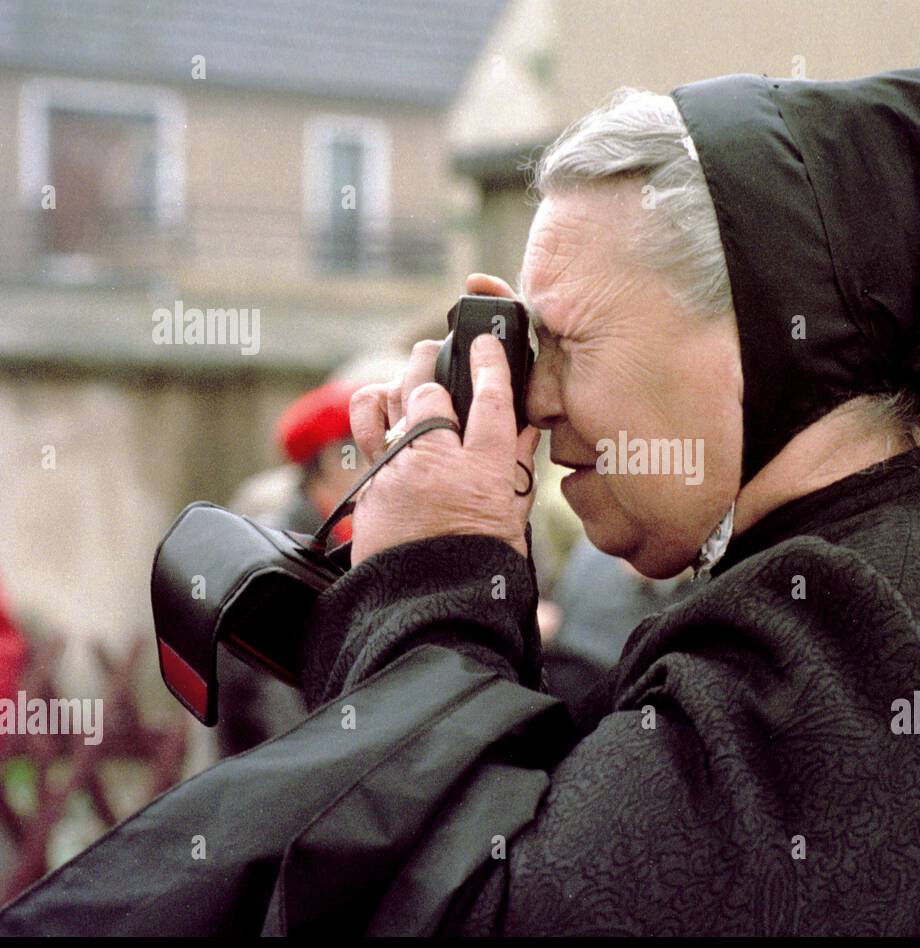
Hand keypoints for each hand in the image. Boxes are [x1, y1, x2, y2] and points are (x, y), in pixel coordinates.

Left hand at [347, 274, 540, 564]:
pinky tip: (382, 411)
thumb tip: (526, 426)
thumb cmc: (479, 565)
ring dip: (399, 383)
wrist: (429, 606)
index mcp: (483, 470)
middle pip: (429, 387)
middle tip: (436, 350)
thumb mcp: (512, 515)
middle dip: (431, 360)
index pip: (491, 398)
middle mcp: (438, 461)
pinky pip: (365, 431)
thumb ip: (515, 465)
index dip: (490, 362)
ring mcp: (398, 469)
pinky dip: (374, 416)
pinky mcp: (370, 483)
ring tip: (406, 378)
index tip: (485, 341)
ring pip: (390, 401)